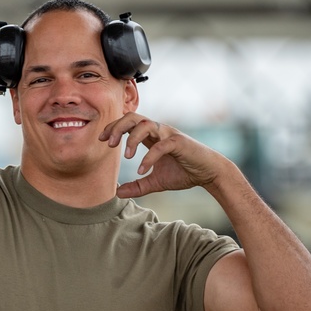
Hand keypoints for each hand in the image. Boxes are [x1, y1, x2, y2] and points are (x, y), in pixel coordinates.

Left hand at [100, 113, 235, 197]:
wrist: (208, 174)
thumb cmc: (183, 173)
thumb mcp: (155, 182)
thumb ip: (137, 186)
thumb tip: (117, 193)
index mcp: (151, 136)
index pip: (128, 124)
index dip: (113, 128)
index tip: (102, 140)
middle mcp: (159, 131)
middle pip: (133, 117)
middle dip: (117, 127)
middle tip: (108, 144)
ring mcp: (169, 135)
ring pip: (145, 125)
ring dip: (132, 138)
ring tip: (126, 156)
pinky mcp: (179, 143)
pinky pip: (160, 146)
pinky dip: (149, 157)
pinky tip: (142, 170)